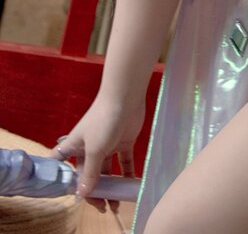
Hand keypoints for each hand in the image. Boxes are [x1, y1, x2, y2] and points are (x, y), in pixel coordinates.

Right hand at [51, 92, 145, 212]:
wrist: (126, 96)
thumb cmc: (104, 120)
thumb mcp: (95, 149)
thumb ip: (90, 172)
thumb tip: (82, 194)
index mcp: (75, 146)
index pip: (61, 164)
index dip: (62, 179)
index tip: (68, 195)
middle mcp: (90, 147)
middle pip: (87, 173)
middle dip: (93, 191)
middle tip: (102, 206)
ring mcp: (107, 145)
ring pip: (107, 171)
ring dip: (110, 187)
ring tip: (116, 204)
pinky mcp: (123, 142)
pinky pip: (124, 163)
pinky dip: (127, 174)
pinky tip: (130, 187)